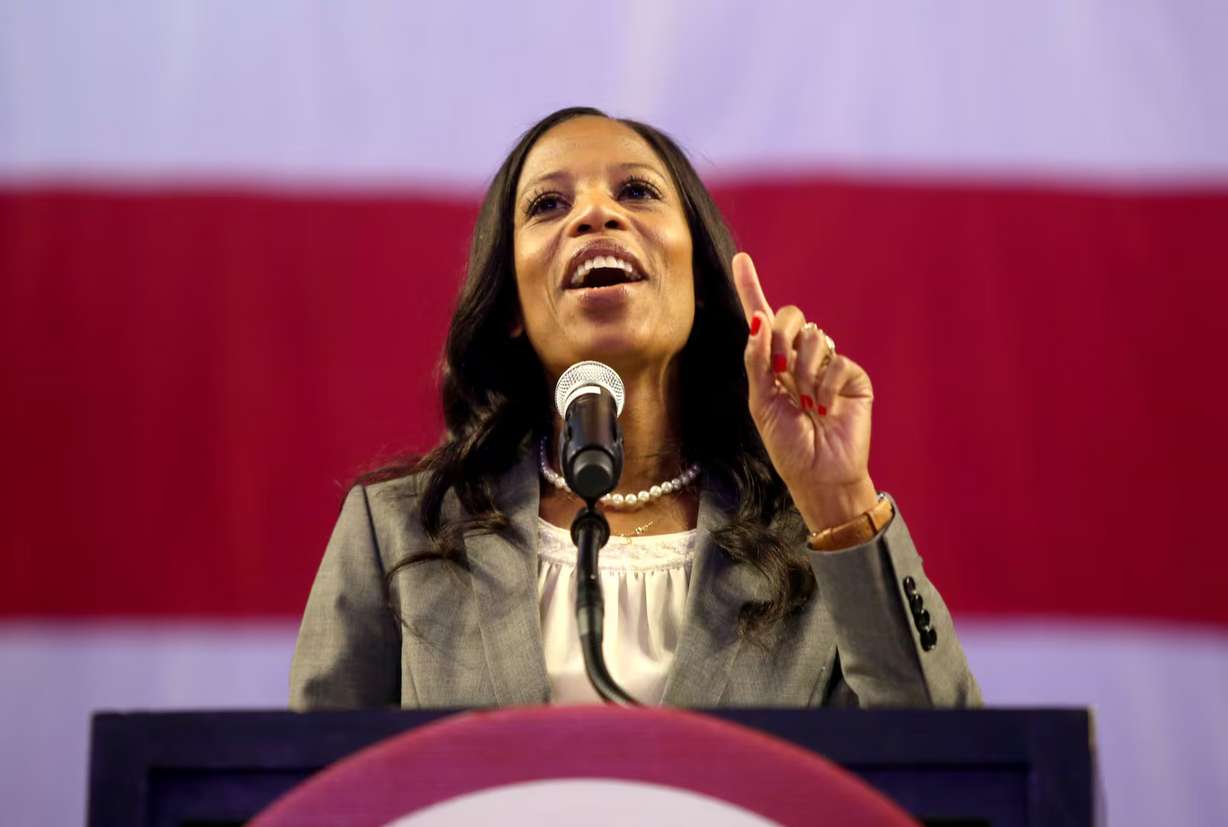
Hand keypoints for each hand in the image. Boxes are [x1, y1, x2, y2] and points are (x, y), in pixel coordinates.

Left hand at [731, 252, 877, 532]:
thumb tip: (758, 320)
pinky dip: (824, 384)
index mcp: (773, 363)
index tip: (740, 259)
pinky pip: (834, 359)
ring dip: (802, 372)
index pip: (763, 319)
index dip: (751, 288)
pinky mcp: (852, 375)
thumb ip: (757, 361)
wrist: (819, 474)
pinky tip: (825, 408)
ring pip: (812, 336)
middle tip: (781, 374)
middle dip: (780, 340)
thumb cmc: (788, 445)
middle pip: (789, 317)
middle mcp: (800, 357)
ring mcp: (827, 364)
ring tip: (807, 404)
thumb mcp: (761, 402)